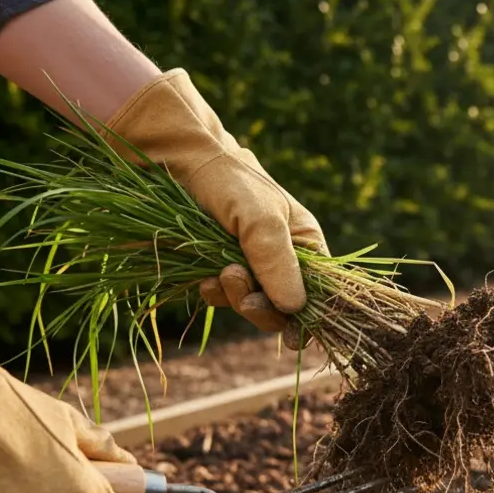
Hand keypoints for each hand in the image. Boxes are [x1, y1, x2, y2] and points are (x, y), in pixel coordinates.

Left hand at [103, 69, 325, 346]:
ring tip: (221, 272)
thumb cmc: (227, 181)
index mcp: (303, 243)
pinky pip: (223, 300)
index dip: (308, 314)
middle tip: (237, 283)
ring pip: (252, 307)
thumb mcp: (262, 219)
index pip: (320, 292)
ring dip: (234, 298)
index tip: (290, 330)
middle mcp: (280, 259)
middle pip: (284, 309)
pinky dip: (214, 294)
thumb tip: (296, 309)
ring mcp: (248, 266)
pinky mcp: (216, 270)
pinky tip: (204, 277)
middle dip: (262, 306)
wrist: (173, 162)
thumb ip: (278, 263)